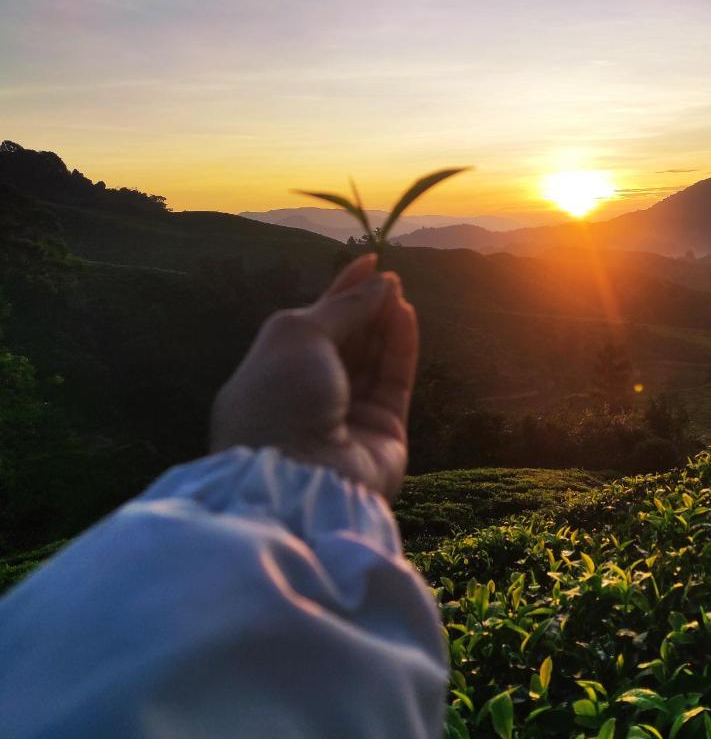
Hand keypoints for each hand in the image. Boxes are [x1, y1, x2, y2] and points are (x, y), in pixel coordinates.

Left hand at [210, 254, 417, 498]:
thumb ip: (343, 307)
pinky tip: (407, 314)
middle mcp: (309, 394)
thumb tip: (381, 283)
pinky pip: (395, 379)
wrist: (298, 477)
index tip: (368, 261)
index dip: (340, 292)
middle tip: (389, 276)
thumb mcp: (298, 336)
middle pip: (346, 340)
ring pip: (373, 358)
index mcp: (274, 374)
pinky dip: (401, 346)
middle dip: (365, 306)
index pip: (314, 325)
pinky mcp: (384, 431)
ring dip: (385, 322)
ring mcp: (348, 415)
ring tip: (399, 290)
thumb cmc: (279, 399)